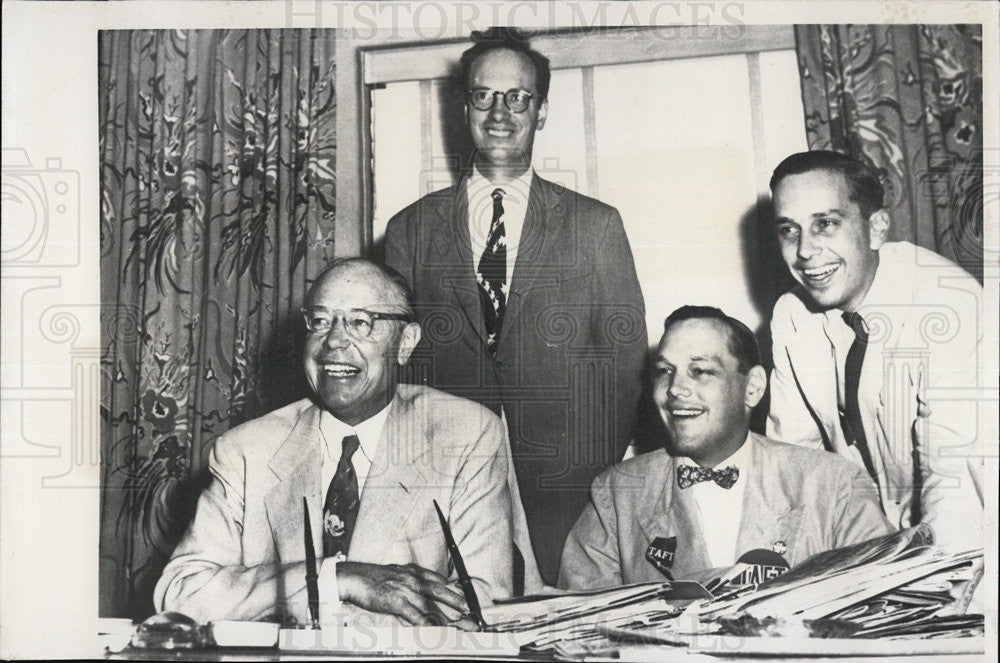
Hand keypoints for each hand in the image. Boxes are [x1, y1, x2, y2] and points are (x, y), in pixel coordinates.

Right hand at [337, 562, 468, 625]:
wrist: (355, 577)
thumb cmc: (374, 577)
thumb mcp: (398, 571)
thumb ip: (414, 577)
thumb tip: (428, 583)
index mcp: (415, 572)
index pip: (440, 581)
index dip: (454, 592)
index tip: (465, 601)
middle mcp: (414, 579)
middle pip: (442, 592)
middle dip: (458, 603)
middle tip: (471, 614)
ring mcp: (407, 590)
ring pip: (432, 604)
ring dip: (447, 615)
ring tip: (461, 624)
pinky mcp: (397, 601)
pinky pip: (415, 614)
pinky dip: (426, 622)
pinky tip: (435, 629)